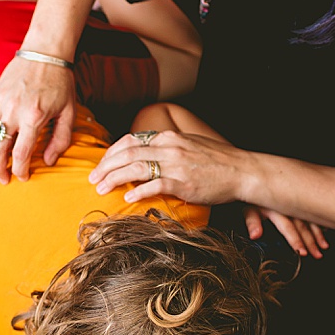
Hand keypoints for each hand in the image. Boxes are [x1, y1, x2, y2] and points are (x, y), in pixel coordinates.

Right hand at [0, 55, 77, 182]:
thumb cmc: (60, 81)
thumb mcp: (69, 112)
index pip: (21, 153)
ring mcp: (1, 102)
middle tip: (4, 179)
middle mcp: (14, 111)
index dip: (20, 170)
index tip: (23, 177)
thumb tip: (48, 160)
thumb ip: (60, 139)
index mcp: (34, 116)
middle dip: (0, 169)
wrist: (44, 53)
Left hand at [91, 128, 255, 206]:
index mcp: (168, 137)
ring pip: (135, 167)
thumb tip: (145, 156)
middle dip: (105, 166)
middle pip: (127, 153)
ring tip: (101, 188)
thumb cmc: (216, 161)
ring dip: (114, 178)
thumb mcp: (188, 146)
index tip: (101, 164)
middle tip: (92, 178)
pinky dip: (138, 190)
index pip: (130, 140)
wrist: (243, 171)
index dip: (111, 152)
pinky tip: (127, 197)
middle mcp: (169, 147)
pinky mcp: (183, 182)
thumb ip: (166, 148)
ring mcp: (176, 164)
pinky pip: (154, 185)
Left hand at [242, 204, 327, 258]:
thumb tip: (255, 235)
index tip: (303, 253)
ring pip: (310, 219)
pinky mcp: (302, 199)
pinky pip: (314, 211)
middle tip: (317, 255)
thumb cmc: (254, 196)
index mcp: (277, 209)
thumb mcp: (249, 208)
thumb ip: (252, 221)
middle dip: (311, 242)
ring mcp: (297, 202)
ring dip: (318, 233)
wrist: (258, 177)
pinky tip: (326, 229)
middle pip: (303, 226)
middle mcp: (290, 205)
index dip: (296, 241)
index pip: (288, 228)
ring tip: (324, 246)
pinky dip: (320, 221)